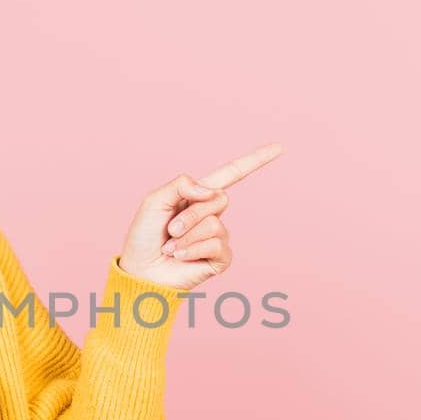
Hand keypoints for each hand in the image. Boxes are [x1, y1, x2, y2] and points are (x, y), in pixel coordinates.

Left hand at [117, 142, 283, 289]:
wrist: (141, 272)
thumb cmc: (144, 236)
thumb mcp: (155, 201)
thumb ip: (181, 185)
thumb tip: (211, 191)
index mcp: (198, 195)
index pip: (232, 174)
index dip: (255, 160)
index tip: (279, 147)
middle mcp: (211, 213)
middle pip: (218, 199)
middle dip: (190, 215)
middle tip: (171, 230)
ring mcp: (218, 236)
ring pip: (214, 224)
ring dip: (187, 237)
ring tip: (171, 247)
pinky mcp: (221, 257)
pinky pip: (217, 245)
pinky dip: (193, 250)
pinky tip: (181, 257)